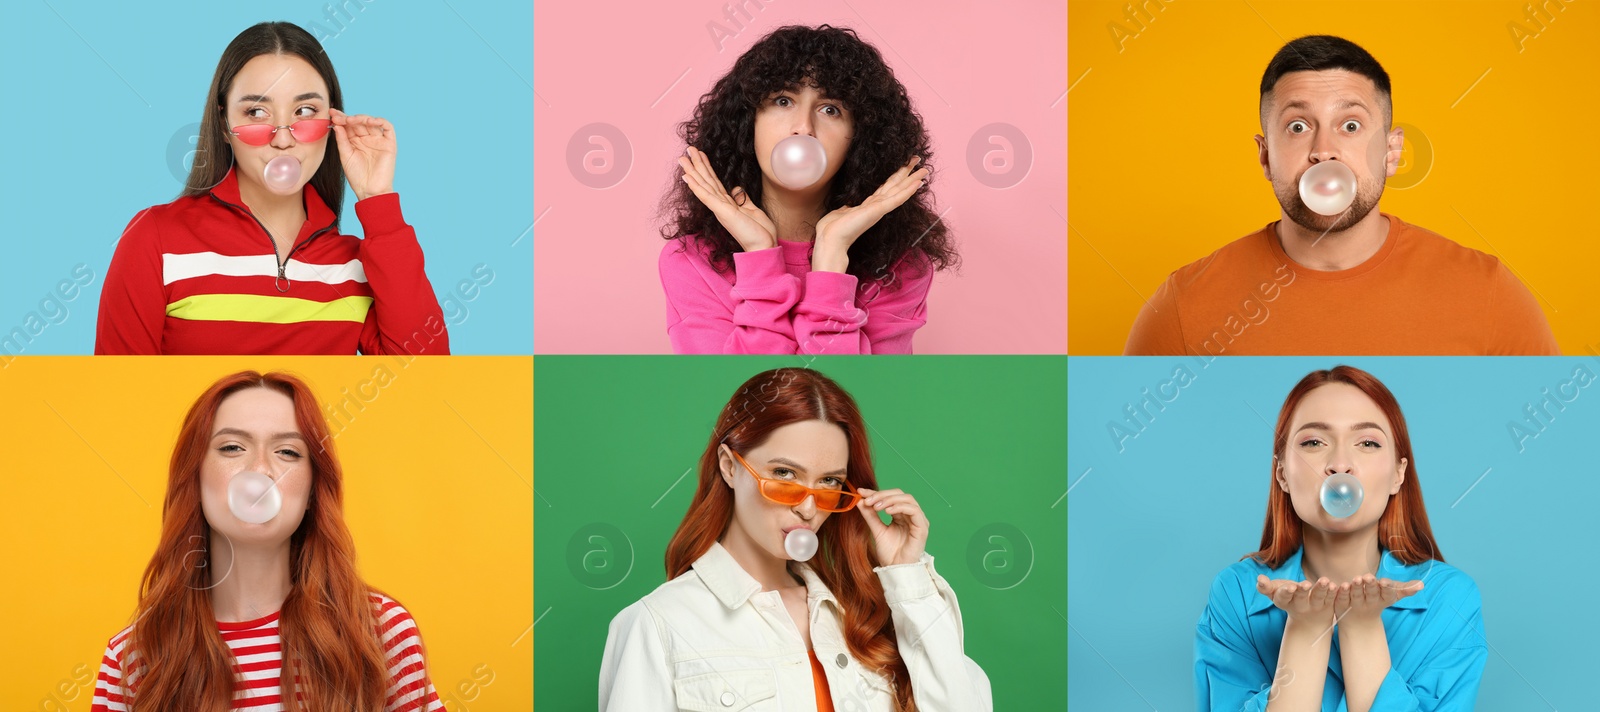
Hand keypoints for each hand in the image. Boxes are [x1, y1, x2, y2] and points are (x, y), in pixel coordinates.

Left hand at [330, 108, 395, 200]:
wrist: (370, 191)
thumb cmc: (357, 177)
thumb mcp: (345, 156)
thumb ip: (342, 140)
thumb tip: (337, 124)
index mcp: (356, 141)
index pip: (349, 126)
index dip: (341, 119)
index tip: (331, 114)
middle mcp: (367, 139)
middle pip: (359, 122)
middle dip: (348, 118)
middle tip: (338, 117)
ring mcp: (378, 141)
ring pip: (372, 123)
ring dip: (361, 118)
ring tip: (351, 120)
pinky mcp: (389, 144)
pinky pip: (388, 128)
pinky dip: (380, 121)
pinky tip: (370, 121)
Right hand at [678, 146, 775, 251]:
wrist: (762, 247)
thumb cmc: (759, 233)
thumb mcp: (752, 210)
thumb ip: (742, 198)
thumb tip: (736, 189)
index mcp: (727, 204)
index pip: (714, 182)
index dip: (707, 168)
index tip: (700, 155)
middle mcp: (720, 205)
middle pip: (706, 180)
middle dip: (697, 164)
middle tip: (688, 149)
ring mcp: (719, 208)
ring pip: (703, 185)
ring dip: (692, 170)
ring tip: (682, 157)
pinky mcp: (722, 212)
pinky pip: (706, 196)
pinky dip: (696, 186)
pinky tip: (686, 176)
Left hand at [813, 156, 927, 258]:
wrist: (831, 240)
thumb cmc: (832, 229)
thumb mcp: (842, 212)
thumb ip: (848, 207)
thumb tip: (848, 206)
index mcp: (869, 205)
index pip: (886, 188)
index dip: (896, 177)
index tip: (904, 167)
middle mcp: (877, 206)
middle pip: (896, 186)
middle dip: (907, 173)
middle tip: (919, 160)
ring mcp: (879, 209)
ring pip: (899, 190)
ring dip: (912, 179)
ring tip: (925, 169)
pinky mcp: (878, 210)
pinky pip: (896, 199)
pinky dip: (908, 191)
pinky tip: (918, 183)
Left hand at [855, 487, 928, 565]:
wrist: (895, 569)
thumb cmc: (889, 553)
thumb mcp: (876, 530)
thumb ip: (870, 515)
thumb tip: (860, 500)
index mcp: (901, 515)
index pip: (890, 497)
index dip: (876, 493)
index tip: (861, 492)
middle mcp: (911, 515)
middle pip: (899, 494)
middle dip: (882, 495)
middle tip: (868, 500)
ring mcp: (918, 520)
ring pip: (907, 499)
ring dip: (890, 500)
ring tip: (876, 506)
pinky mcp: (922, 527)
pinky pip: (914, 510)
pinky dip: (900, 507)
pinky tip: (887, 511)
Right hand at [1257, 575, 1339, 623]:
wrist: (1308, 619)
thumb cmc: (1288, 598)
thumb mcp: (1275, 593)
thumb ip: (1266, 587)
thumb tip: (1259, 578)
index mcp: (1284, 601)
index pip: (1283, 597)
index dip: (1286, 592)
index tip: (1290, 586)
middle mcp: (1299, 605)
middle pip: (1300, 598)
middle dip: (1302, 591)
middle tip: (1305, 584)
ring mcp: (1314, 606)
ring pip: (1317, 597)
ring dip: (1321, 589)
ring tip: (1324, 580)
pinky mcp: (1327, 605)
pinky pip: (1331, 598)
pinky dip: (1333, 592)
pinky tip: (1336, 585)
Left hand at [1333, 574, 1423, 623]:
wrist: (1359, 621)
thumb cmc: (1378, 599)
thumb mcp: (1392, 595)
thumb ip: (1405, 589)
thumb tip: (1422, 584)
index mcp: (1383, 599)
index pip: (1387, 594)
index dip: (1386, 588)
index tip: (1385, 582)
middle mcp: (1370, 602)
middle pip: (1371, 593)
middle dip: (1370, 585)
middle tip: (1368, 576)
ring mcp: (1356, 604)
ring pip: (1356, 595)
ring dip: (1356, 587)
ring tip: (1356, 578)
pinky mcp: (1342, 604)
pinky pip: (1341, 597)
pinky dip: (1341, 592)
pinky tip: (1341, 585)